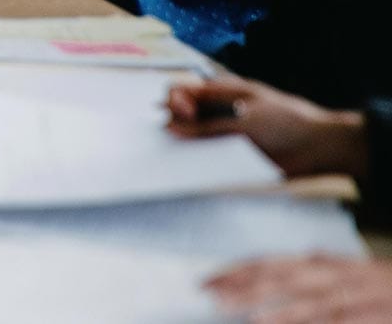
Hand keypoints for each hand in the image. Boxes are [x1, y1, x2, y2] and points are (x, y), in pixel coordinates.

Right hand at [165, 76, 368, 179]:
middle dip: (174, 126)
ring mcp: (222, 134)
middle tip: (176, 141)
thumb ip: (208, 126)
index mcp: (219, 92)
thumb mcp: (246, 120)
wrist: (319, 147)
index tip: (183, 115)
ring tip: (182, 161)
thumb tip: (172, 128)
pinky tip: (197, 172)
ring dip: (185, 149)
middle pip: (181, 116)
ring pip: (191, 140)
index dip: (174, 101)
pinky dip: (200, 165)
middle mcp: (216, 111)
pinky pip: (207, 159)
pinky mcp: (230, 156)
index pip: (181, 91)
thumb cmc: (285, 122)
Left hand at [207, 255, 391, 321]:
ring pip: (304, 299)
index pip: (267, 264)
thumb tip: (276, 267)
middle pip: (277, 278)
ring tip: (240, 313)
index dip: (235, 271)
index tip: (205, 281)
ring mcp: (348, 294)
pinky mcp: (366, 314)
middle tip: (210, 296)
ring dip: (270, 306)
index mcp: (317, 263)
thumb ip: (311, 267)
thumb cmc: (376, 282)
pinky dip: (308, 322)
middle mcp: (328, 274)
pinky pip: (333, 319)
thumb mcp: (339, 269)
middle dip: (242, 287)